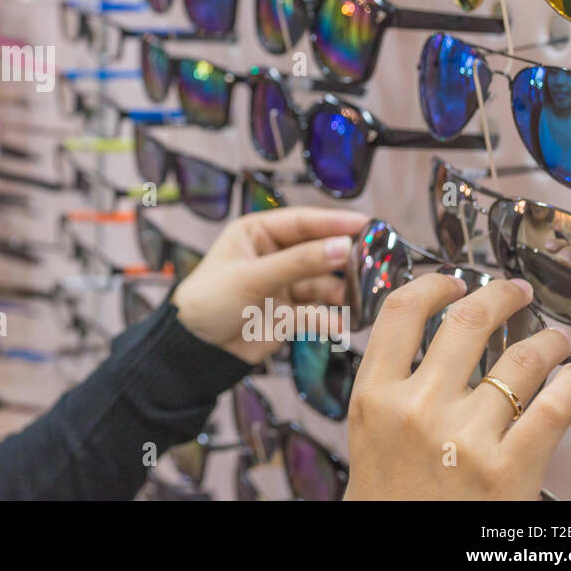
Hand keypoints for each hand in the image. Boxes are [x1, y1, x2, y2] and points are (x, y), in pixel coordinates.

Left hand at [168, 207, 368, 365]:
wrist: (195, 349)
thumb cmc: (209, 300)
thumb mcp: (252, 277)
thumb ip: (299, 262)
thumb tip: (342, 246)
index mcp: (257, 233)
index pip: (302, 222)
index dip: (334, 223)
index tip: (367, 224)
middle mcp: (274, 255)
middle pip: (318, 251)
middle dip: (343, 258)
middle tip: (374, 262)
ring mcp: (283, 284)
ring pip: (323, 283)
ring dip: (341, 290)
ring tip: (360, 297)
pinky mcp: (289, 313)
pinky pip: (317, 311)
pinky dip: (329, 317)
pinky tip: (340, 323)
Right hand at [343, 274, 570, 499]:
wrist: (399, 554)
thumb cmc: (388, 495)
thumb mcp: (368, 430)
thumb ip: (392, 382)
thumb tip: (437, 336)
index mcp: (374, 394)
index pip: (401, 312)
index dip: (434, 284)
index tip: (455, 280)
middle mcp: (417, 407)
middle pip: (467, 321)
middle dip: (502, 297)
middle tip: (517, 293)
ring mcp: (465, 438)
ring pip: (521, 360)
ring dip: (548, 342)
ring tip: (556, 342)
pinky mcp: (509, 470)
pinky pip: (554, 408)